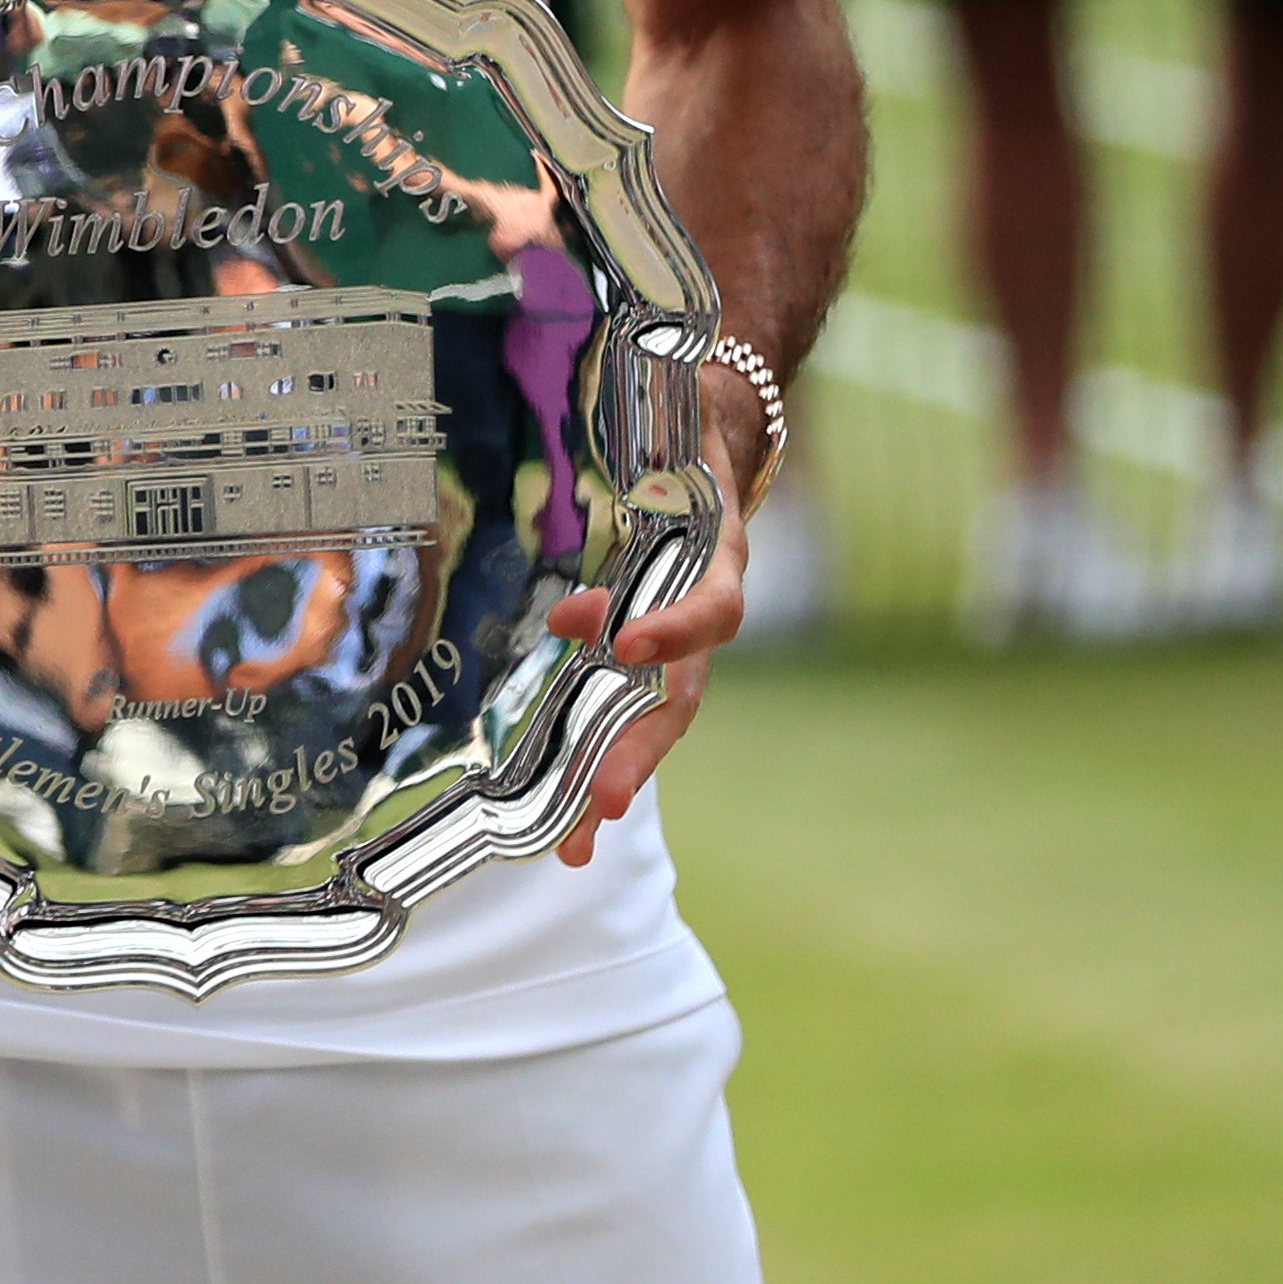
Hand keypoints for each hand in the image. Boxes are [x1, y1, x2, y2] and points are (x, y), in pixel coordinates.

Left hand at [544, 482, 750, 865]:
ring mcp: (679, 640)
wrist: (706, 439)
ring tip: (573, 843)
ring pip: (649, 721)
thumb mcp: (668, 459)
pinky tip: (562, 809)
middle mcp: (705, 617)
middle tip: (602, 807)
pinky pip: (622, 708)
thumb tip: (571, 622)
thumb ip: (636, 509)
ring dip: (609, 778)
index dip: (674, 631)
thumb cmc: (684, 445)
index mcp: (720, 565)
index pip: (712, 610)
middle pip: (677, 700)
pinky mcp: (645, 651)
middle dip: (638, 754)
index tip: (626, 646)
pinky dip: (591, 757)